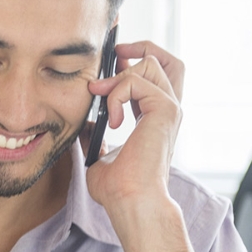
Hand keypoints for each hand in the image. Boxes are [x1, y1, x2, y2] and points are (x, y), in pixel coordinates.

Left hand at [85, 40, 183, 216]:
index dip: (133, 63)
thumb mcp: (97, 156)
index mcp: (153, 120)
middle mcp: (167, 111)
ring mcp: (169, 109)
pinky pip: (137, 81)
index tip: (110, 62)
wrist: (130, 202)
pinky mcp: (165, 110)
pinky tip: (111, 121)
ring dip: (119, 75)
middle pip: (168, 61)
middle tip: (115, 55)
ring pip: (152, 63)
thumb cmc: (117, 189)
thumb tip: (83, 123)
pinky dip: (117, 94)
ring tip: (101, 97)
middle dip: (141, 49)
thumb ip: (94, 135)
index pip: (153, 78)